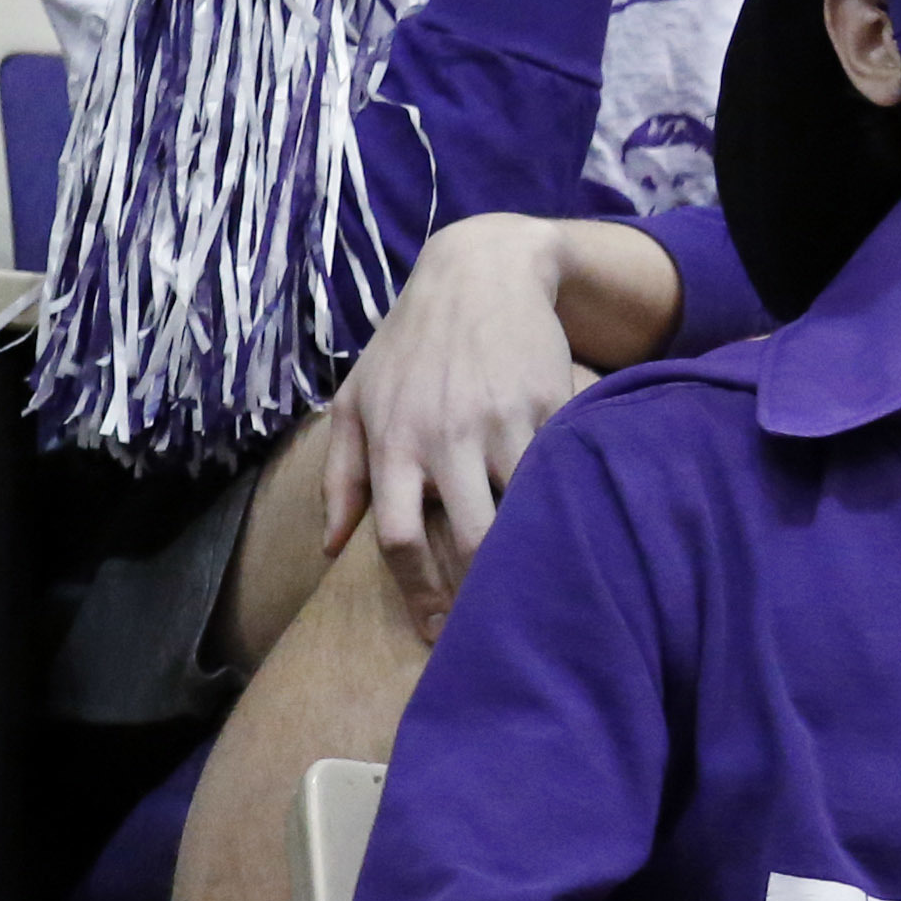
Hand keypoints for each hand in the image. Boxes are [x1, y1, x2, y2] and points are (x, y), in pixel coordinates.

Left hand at [320, 216, 592, 641]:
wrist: (480, 272)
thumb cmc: (411, 344)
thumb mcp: (357, 399)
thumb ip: (339, 475)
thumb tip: (332, 548)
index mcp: (395, 440)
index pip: (398, 538)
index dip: (417, 593)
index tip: (432, 629)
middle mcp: (448, 433)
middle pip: (469, 539)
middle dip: (480, 593)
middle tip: (488, 625)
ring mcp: (505, 419)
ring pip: (524, 511)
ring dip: (529, 555)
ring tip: (530, 586)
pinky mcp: (553, 403)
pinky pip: (562, 470)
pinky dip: (566, 504)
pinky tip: (568, 527)